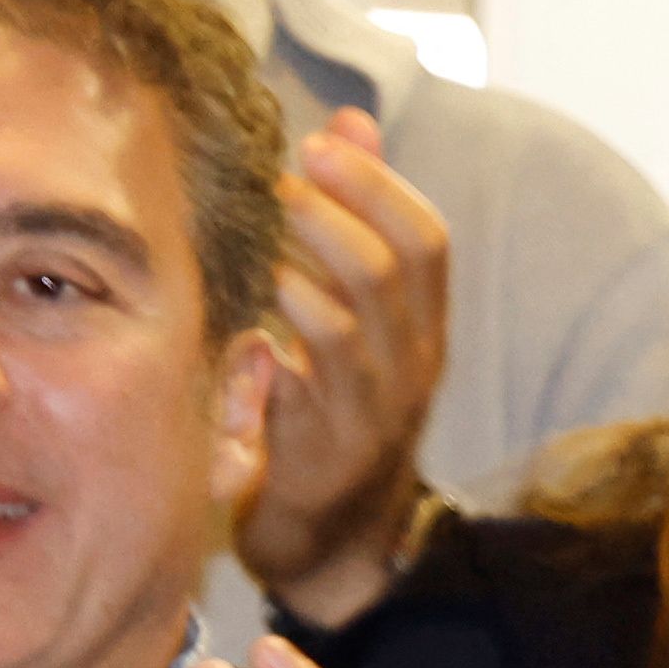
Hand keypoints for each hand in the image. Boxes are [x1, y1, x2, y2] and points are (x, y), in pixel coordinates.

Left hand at [238, 108, 451, 625]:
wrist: (338, 543)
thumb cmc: (335, 412)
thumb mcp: (363, 316)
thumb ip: (359, 221)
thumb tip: (352, 123)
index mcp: (422, 331)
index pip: (427, 241)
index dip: (377, 183)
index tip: (321, 143)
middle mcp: (410, 369)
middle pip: (391, 269)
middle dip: (331, 209)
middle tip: (279, 177)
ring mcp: (371, 414)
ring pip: (346, 320)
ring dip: (293, 265)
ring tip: (254, 231)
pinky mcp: (326, 452)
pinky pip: (301, 381)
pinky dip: (270, 332)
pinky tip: (241, 307)